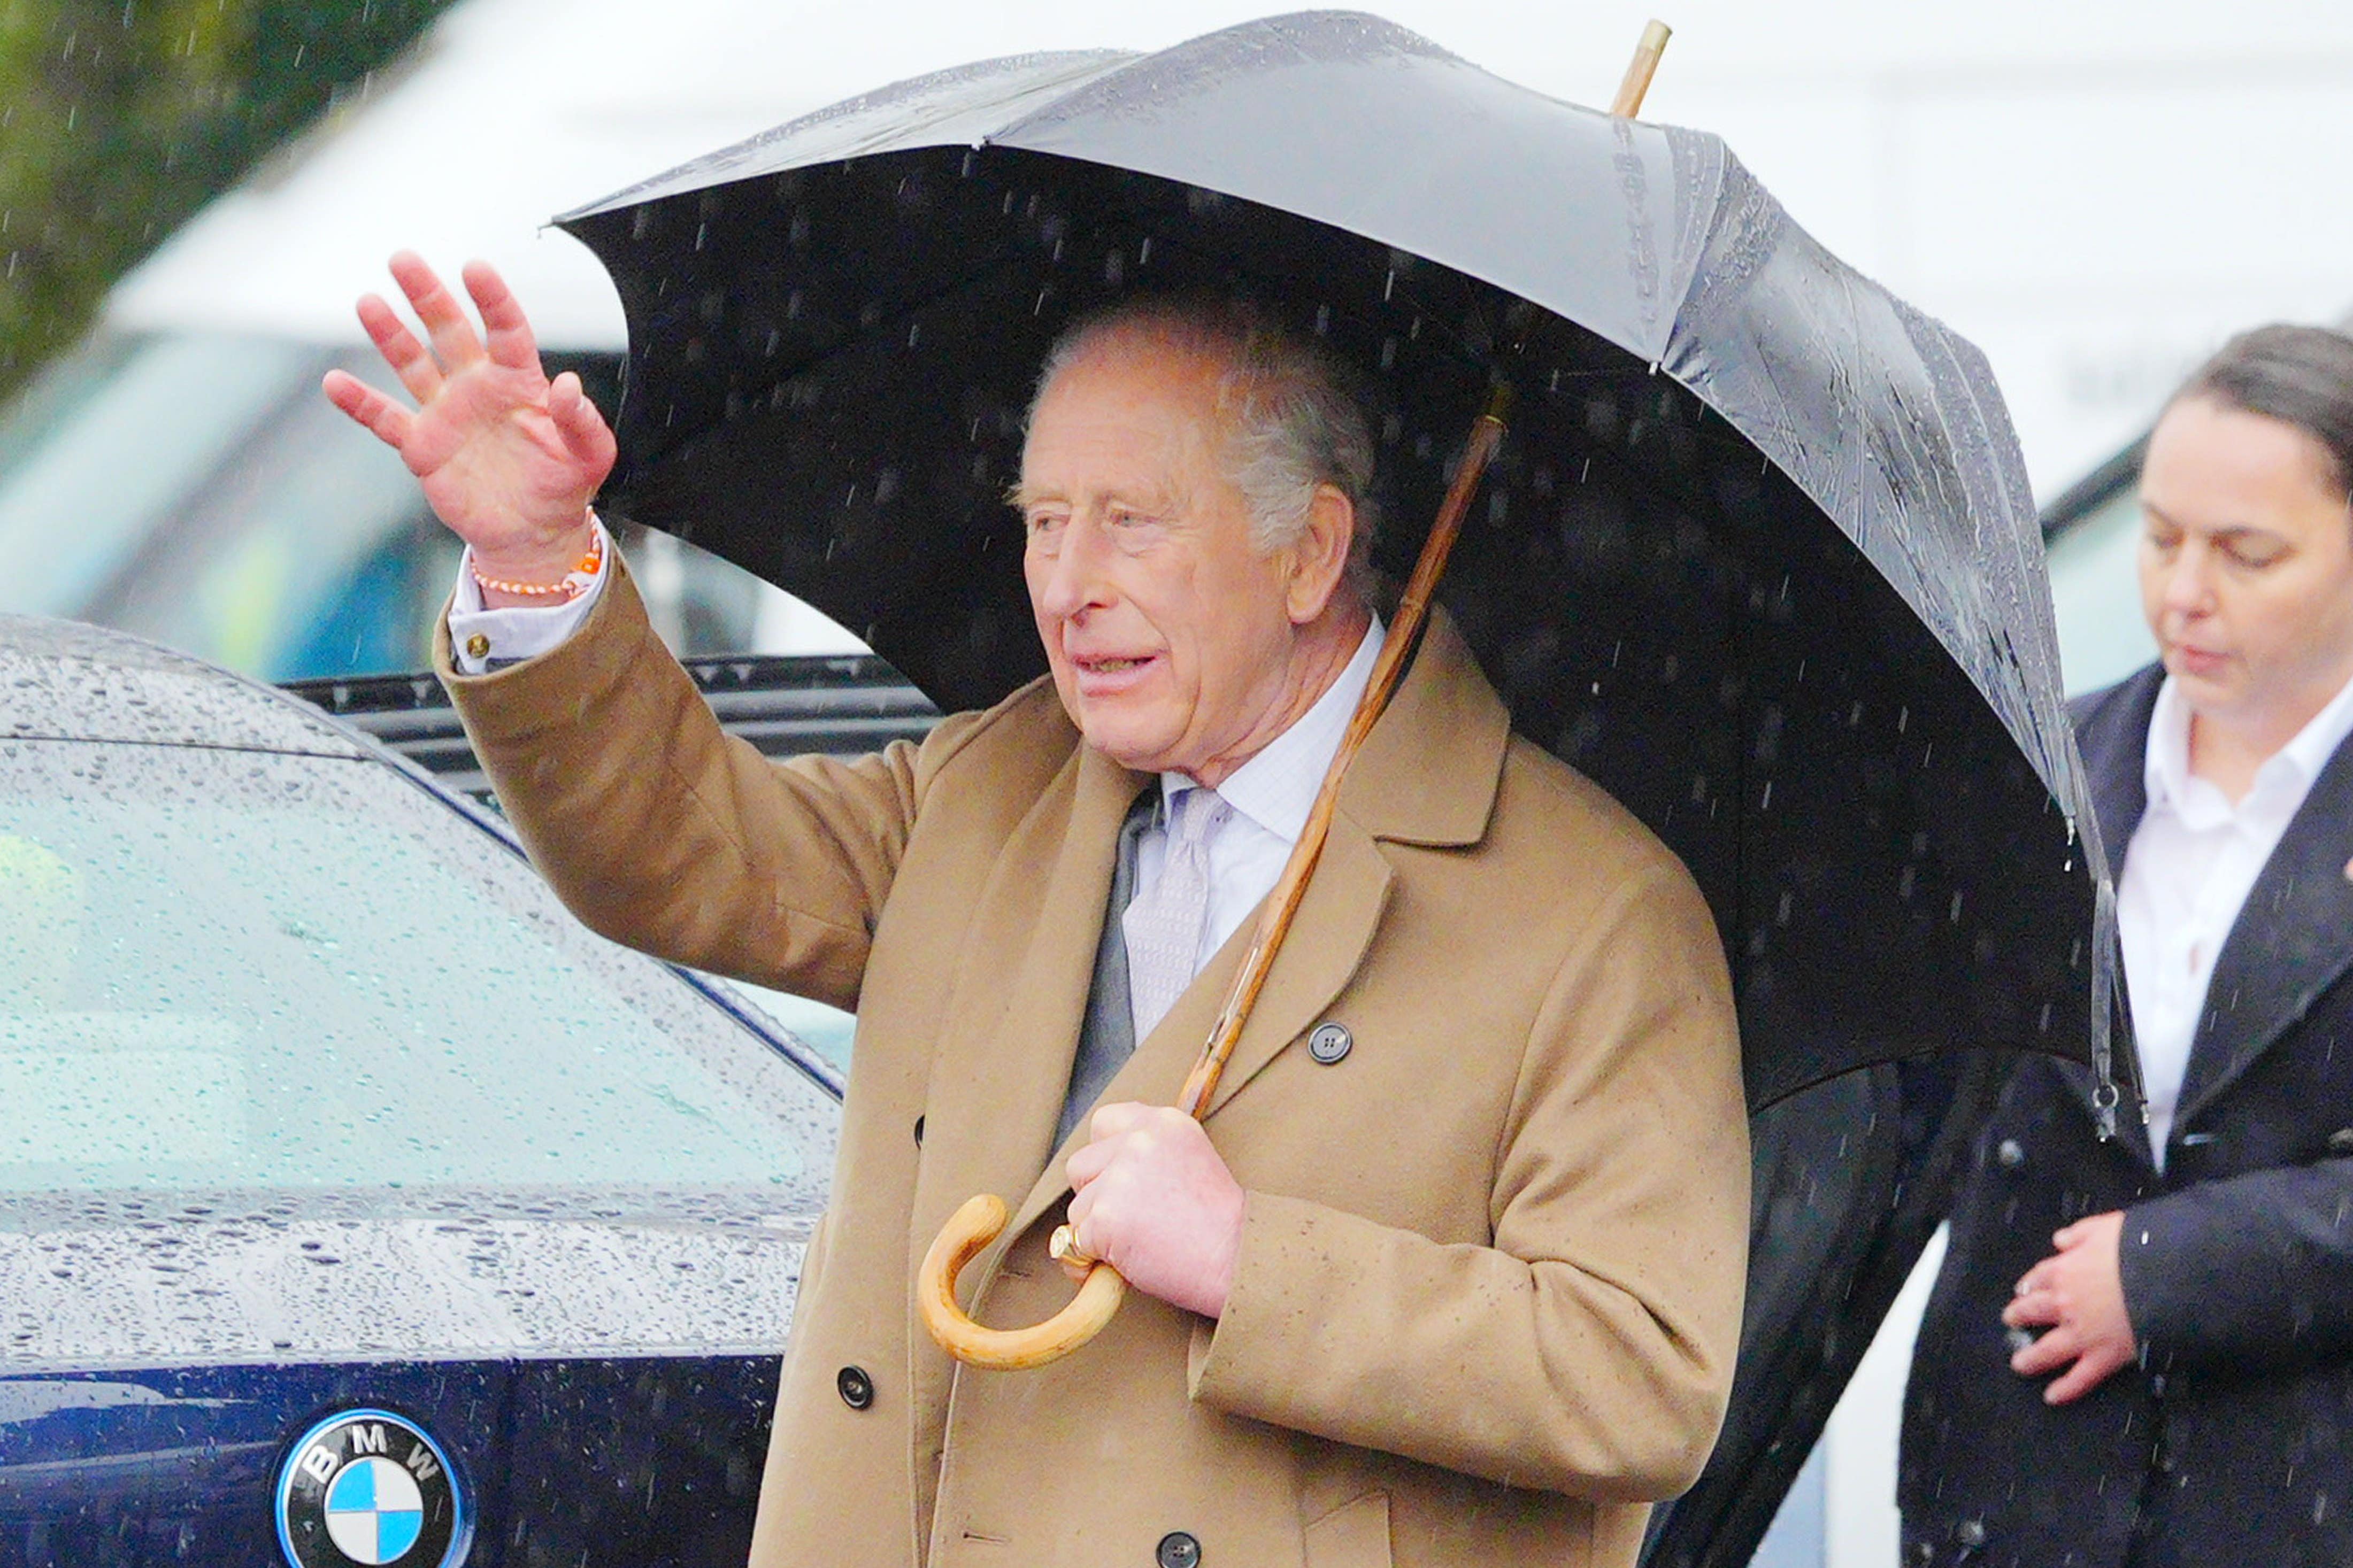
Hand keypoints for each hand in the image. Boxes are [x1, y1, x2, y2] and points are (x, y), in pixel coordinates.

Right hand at [322, 252, 615, 592]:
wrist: (533, 533)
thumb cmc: (566, 485)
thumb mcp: (590, 456)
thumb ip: (583, 421)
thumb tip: (568, 385)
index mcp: (519, 382)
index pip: (506, 330)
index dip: (492, 300)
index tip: (475, 268)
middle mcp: (477, 388)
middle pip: (448, 332)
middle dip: (427, 296)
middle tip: (403, 259)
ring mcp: (446, 414)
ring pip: (412, 364)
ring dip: (389, 335)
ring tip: (369, 303)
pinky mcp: (422, 446)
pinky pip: (385, 419)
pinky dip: (359, 403)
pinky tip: (334, 383)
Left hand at [1064, 1103, 1245, 1318]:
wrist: (1237, 1259)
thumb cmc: (1219, 1224)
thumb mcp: (1191, 1160)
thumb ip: (1149, 1153)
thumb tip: (1102, 1173)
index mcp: (1164, 1122)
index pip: (1104, 1122)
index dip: (1104, 1156)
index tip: (1122, 1180)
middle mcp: (1139, 1141)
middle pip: (1081, 1165)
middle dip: (1095, 1195)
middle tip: (1131, 1218)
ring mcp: (1120, 1177)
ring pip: (1078, 1208)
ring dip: (1097, 1230)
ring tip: (1141, 1242)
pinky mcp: (1107, 1216)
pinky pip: (1077, 1242)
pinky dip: (1094, 1258)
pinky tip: (1129, 1261)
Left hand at [2003, 1210, 2137, 1403]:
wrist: (2166, 1277)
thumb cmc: (2138, 1248)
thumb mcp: (2104, 1228)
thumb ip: (2079, 1234)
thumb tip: (2060, 1240)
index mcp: (2065, 1271)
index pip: (2040, 1277)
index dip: (2030, 1283)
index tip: (2024, 1289)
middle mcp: (2066, 1303)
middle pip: (2034, 1311)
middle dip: (2020, 1315)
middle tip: (2012, 1320)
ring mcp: (2083, 1333)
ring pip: (2048, 1349)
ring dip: (2031, 1358)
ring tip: (2019, 1364)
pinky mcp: (2104, 1356)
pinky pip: (2081, 1377)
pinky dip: (2066, 1389)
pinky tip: (2052, 1396)